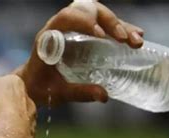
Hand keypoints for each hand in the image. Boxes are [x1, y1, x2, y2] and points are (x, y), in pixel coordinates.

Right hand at [0, 53, 35, 135]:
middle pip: (16, 100)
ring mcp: (31, 122)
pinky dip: (12, 137)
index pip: (8, 81)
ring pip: (20, 119)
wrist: (7, 136)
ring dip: (10, 121)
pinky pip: (20, 136)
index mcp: (17, 84)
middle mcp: (29, 102)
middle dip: (5, 104)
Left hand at [16, 1, 144, 106]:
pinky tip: (135, 38)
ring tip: (136, 41)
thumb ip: (78, 93)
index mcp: (48, 36)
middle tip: (125, 40)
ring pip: (100, 15)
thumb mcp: (57, 92)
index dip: (84, 22)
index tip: (100, 36)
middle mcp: (62, 27)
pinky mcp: (85, 35)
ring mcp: (75, 28)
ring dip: (120, 25)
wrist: (32, 86)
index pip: (66, 17)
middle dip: (110, 23)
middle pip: (89, 11)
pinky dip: (120, 29)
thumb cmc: (39, 88)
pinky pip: (104, 25)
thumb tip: (104, 96)